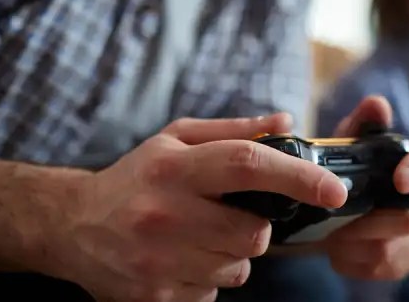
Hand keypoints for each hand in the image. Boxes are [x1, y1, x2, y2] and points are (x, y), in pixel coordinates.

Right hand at [47, 114, 347, 301]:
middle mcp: (165, 214)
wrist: (72, 225)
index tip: (335, 190)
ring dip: (231, 253)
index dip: (299, 177)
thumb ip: (235, 131)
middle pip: (254, 232)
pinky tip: (180, 258)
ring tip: (198, 236)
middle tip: (228, 216)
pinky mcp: (154, 296)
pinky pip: (213, 292)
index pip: (248, 165)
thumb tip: (287, 124)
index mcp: (175, 168)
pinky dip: (207, 276)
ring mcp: (158, 261)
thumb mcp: (176, 140)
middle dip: (257, 227)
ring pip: (239, 268)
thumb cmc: (136, 176)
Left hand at [323, 96, 408, 279]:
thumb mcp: (354, 141)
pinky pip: (388, 268)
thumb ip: (363, 123)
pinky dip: (357, 261)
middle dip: (370, 222)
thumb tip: (376, 105)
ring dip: (357, 244)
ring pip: (396, 247)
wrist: (354, 204)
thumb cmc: (358, 166)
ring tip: (333, 235)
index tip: (400, 180)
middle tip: (338, 221)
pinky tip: (341, 250)